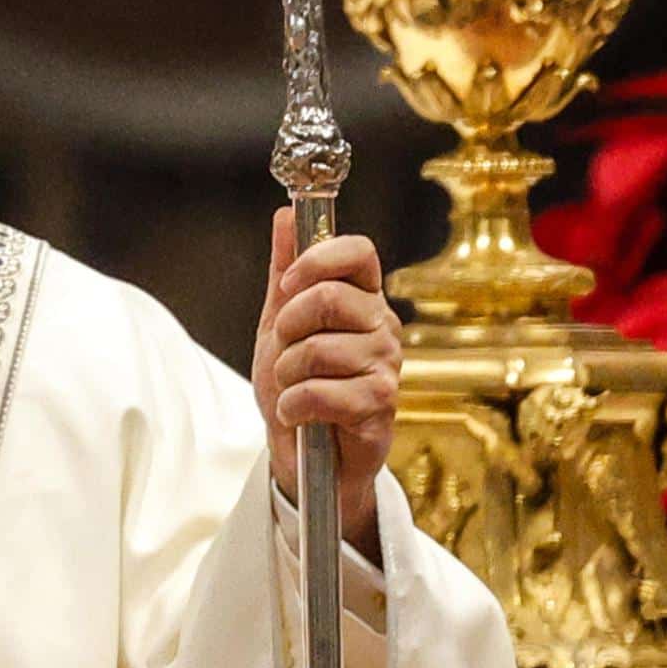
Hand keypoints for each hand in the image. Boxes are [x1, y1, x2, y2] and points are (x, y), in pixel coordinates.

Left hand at [251, 207, 402, 562]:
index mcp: (362, 298)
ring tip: (294, 388)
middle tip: (284, 349)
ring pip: (318, 349)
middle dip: (288, 325)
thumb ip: (285, 271)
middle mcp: (383, 326)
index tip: (288, 282)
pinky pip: (322, 392)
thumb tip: (285, 216)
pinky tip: (299, 414)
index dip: (319, 258)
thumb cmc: (297, 382)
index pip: (359, 250)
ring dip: (287, 373)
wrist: (302, 451)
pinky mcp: (381, 406)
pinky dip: (295, 405)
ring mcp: (387, 366)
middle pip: (330, 296)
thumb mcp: (279, 322)